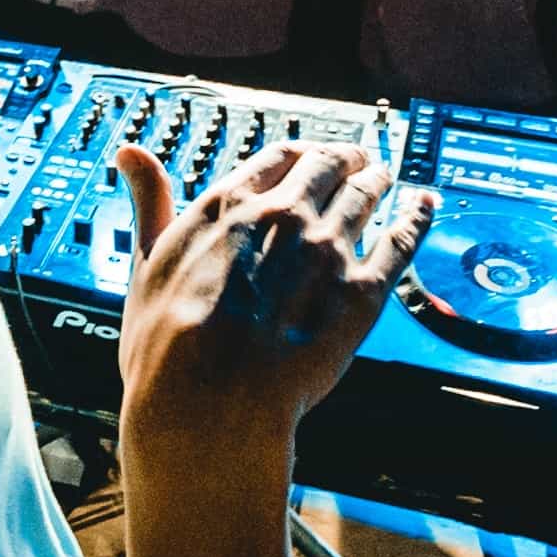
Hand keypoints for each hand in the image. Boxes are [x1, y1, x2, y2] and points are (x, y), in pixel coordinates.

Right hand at [111, 141, 437, 446]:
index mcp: (229, 206)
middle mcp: (283, 216)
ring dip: (379, 179)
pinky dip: (417, 216)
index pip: (276, 160)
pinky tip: (426, 205)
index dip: (297, 155)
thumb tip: (130, 153)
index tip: (307, 156)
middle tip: (356, 159)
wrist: (207, 403)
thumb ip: (149, 203)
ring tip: (387, 174)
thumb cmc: (167, 348)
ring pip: (365, 195)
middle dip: (343, 159)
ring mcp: (327, 250)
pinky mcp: (363, 291)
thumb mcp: (145, 263)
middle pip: (326, 169)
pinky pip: (402, 239)